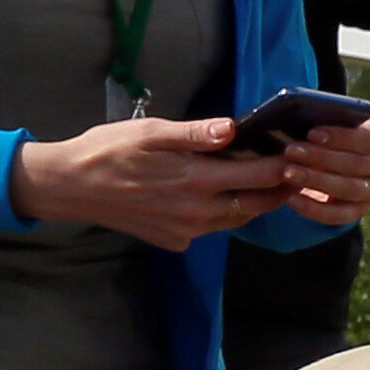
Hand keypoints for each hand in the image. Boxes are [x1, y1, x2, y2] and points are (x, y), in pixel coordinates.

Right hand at [11, 116, 286, 249]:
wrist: (70, 187)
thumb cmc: (108, 151)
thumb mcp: (150, 132)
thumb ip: (194, 133)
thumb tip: (232, 129)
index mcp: (195, 181)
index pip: (259, 176)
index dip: (284, 165)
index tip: (298, 152)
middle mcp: (197, 213)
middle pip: (257, 204)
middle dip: (279, 188)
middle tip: (295, 169)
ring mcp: (187, 231)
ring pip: (237, 218)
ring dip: (254, 201)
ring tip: (266, 181)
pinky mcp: (175, 241)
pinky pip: (212, 228)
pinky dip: (224, 212)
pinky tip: (221, 194)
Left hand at [276, 108, 369, 226]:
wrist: (322, 162)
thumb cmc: (318, 135)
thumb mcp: (321, 123)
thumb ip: (317, 119)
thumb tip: (297, 117)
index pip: (367, 138)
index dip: (340, 137)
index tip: (310, 134)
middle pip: (358, 164)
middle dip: (321, 158)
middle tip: (290, 152)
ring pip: (351, 189)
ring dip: (317, 181)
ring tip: (288, 173)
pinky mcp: (361, 210)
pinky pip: (342, 215)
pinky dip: (315, 209)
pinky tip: (293, 200)